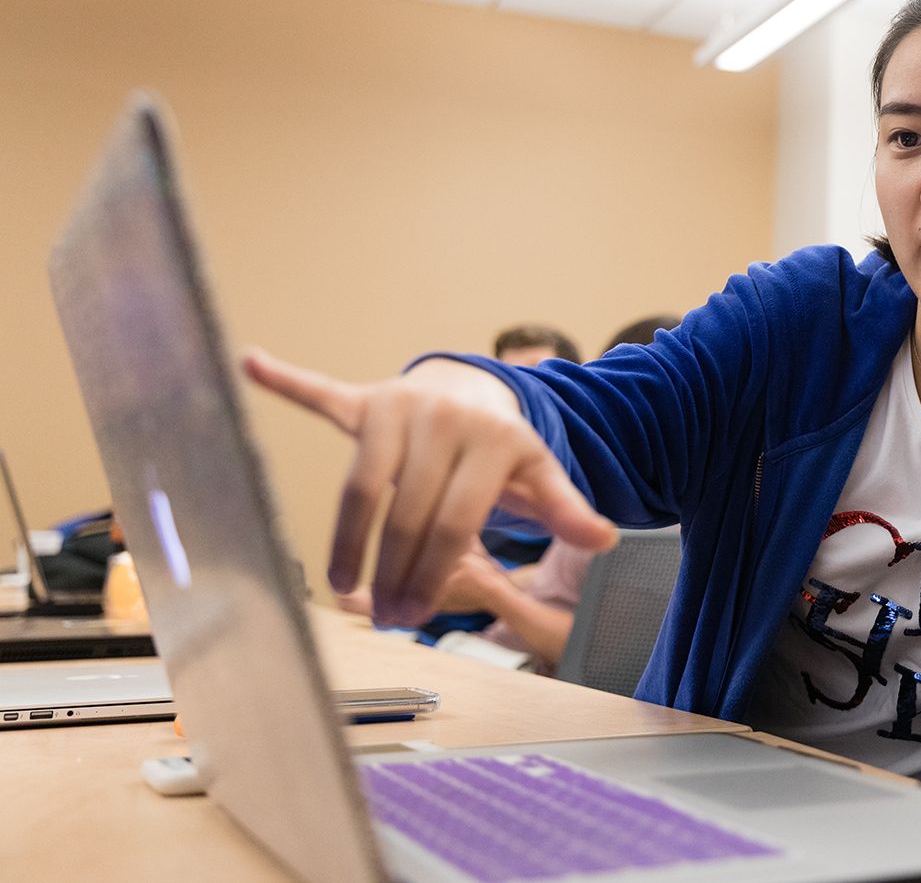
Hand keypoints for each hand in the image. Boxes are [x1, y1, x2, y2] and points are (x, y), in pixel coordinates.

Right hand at [243, 347, 616, 626]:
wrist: (475, 388)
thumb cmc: (503, 448)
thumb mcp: (538, 475)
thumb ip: (565, 509)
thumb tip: (607, 540)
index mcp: (493, 440)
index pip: (455, 521)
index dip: (433, 572)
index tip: (415, 616)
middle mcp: (446, 418)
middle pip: (408, 511)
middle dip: (395, 571)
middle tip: (387, 617)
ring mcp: (402, 406)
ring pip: (362, 483)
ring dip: (349, 541)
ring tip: (344, 587)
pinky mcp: (366, 399)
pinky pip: (323, 393)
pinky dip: (289, 381)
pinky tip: (253, 363)